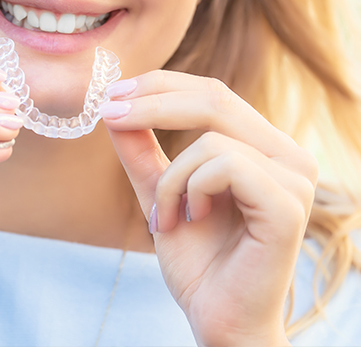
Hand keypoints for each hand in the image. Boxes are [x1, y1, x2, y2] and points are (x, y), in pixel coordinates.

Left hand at [102, 71, 317, 346]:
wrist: (219, 320)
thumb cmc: (198, 260)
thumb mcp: (160, 191)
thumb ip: (142, 149)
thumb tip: (114, 104)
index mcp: (264, 146)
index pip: (212, 93)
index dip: (161, 85)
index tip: (113, 93)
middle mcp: (288, 155)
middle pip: (214, 97)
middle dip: (152, 102)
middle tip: (110, 113)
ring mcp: (295, 178)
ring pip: (211, 138)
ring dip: (171, 178)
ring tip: (165, 217)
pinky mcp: (288, 204)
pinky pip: (224, 165)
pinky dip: (191, 190)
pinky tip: (192, 219)